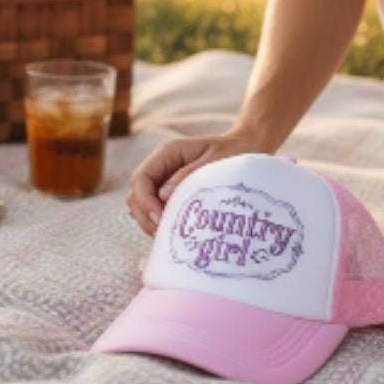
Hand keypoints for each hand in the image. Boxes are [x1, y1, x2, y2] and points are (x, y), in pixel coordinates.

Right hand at [127, 132, 259, 235]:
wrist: (248, 147)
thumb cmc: (233, 152)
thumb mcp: (215, 161)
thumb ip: (189, 176)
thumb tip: (164, 196)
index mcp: (167, 152)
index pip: (140, 178)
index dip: (145, 201)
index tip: (161, 219)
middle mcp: (161, 164)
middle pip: (136, 194)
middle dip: (145, 216)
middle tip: (165, 235)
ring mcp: (164, 178)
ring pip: (142, 204)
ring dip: (150, 221)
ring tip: (170, 236)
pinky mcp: (170, 191)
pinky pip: (155, 209)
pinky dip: (159, 221)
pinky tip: (174, 231)